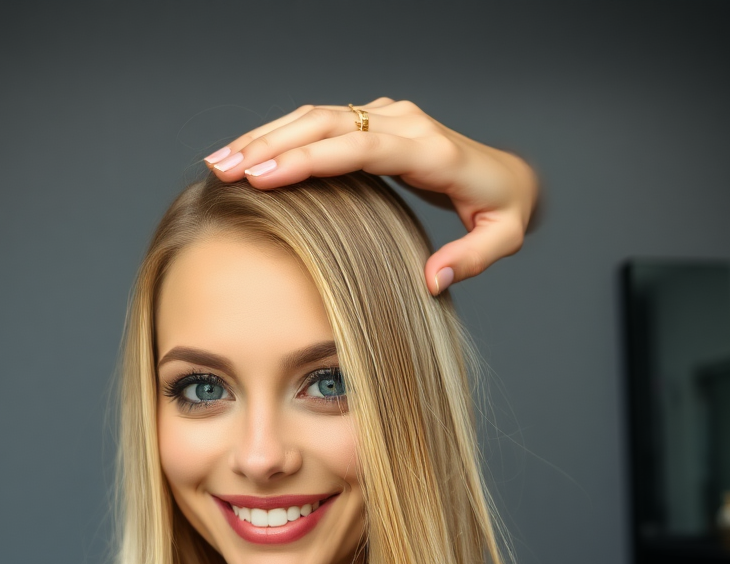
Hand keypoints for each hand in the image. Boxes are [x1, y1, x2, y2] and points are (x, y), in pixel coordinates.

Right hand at [204, 99, 538, 293]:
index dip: (309, 159)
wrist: (510, 176)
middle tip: (224, 170)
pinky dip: (281, 135)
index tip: (264, 175)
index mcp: (431, 151)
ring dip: (265, 137)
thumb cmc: (502, 209)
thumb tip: (431, 281)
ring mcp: (387, 117)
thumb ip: (471, 259)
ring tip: (220, 162)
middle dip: (270, 146)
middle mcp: (405, 123)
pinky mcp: (375, 121)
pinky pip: (320, 122)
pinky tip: (250, 153)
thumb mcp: (502, 237)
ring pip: (316, 116)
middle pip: (327, 124)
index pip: (360, 148)